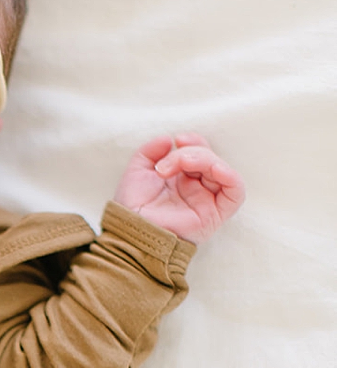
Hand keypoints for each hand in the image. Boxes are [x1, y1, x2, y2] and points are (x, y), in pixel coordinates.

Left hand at [113, 132, 244, 243]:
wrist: (132, 229)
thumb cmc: (133, 206)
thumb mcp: (137, 170)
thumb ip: (151, 150)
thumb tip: (169, 139)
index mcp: (182, 179)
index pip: (200, 153)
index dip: (194, 141)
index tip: (177, 140)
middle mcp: (197, 189)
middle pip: (211, 159)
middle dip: (192, 152)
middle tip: (168, 163)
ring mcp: (207, 201)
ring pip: (222, 171)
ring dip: (205, 159)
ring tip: (184, 163)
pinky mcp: (215, 215)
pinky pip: (236, 193)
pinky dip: (230, 176)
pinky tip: (215, 169)